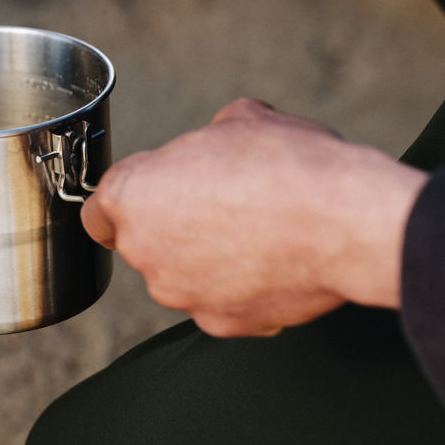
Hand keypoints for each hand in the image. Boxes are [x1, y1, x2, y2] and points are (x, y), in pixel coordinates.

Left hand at [81, 98, 427, 335]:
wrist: (345, 224)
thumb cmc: (289, 166)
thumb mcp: (243, 119)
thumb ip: (210, 135)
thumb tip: (223, 136)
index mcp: (131, 195)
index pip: (99, 210)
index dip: (130, 201)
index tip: (156, 195)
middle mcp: (143, 251)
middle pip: (145, 243)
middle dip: (174, 227)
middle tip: (223, 205)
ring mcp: (180, 294)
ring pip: (182, 276)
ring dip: (207, 260)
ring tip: (257, 233)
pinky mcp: (220, 324)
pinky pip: (220, 304)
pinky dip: (241, 289)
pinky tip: (275, 264)